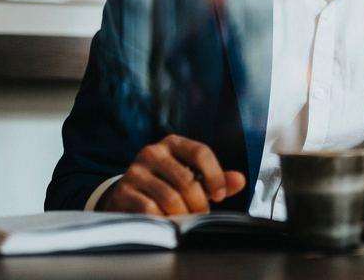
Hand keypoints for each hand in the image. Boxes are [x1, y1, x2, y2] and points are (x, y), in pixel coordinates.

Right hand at [98, 135, 246, 214]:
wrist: (127, 195)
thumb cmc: (165, 184)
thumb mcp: (191, 177)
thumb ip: (215, 179)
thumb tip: (240, 180)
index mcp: (173, 143)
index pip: (201, 152)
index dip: (215, 176)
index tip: (220, 196)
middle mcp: (152, 152)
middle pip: (188, 180)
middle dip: (199, 204)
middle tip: (200, 214)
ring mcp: (136, 171)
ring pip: (170, 198)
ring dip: (182, 215)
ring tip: (183, 219)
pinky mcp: (123, 191)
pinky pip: (150, 209)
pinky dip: (162, 219)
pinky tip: (164, 220)